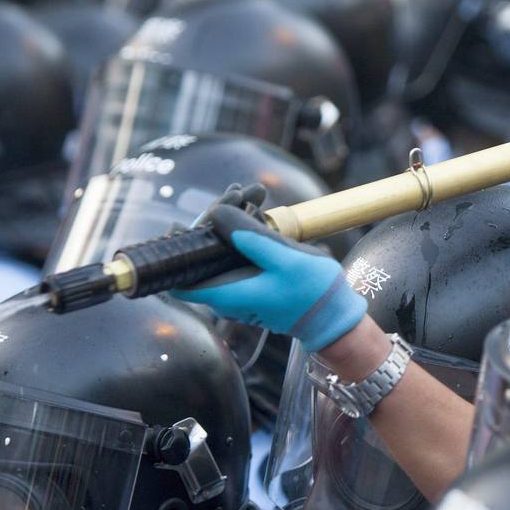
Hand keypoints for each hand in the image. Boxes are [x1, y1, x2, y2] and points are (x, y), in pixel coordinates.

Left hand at [170, 185, 365, 352]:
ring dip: (233, 222)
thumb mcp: (285, 259)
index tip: (179, 225)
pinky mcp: (252, 283)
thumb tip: (216, 214)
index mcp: (227, 293)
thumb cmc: (313, 292)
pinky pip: (238, 256)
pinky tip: (259, 210)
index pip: (180, 280)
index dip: (175, 252)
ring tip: (252, 193)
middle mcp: (227, 294)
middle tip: (237, 192)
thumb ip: (250, 237)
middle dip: (215, 220)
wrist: (334, 317)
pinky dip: (245, 233)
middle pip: (203, 256)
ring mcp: (239, 289)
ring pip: (222, 252)